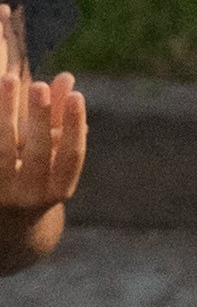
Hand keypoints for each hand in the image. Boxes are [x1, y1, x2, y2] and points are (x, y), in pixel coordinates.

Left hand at [0, 66, 85, 270]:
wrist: (5, 230)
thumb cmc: (35, 181)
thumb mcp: (51, 157)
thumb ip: (59, 117)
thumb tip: (66, 77)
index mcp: (57, 191)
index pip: (70, 156)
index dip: (74, 126)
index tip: (78, 95)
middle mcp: (29, 197)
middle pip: (36, 154)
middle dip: (39, 119)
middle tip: (38, 84)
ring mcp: (2, 196)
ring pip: (2, 153)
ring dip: (4, 115)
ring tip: (8, 79)